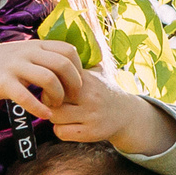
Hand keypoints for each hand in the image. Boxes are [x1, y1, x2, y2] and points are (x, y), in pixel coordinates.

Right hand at [0, 39, 84, 120]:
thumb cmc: (2, 67)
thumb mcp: (23, 54)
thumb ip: (43, 56)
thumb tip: (68, 63)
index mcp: (35, 45)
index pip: (68, 50)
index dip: (78, 69)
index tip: (75, 84)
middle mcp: (26, 52)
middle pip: (63, 64)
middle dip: (73, 84)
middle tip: (69, 98)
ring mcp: (14, 66)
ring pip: (49, 79)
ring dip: (57, 96)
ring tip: (54, 106)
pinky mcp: (2, 82)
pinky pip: (25, 96)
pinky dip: (39, 108)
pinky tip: (45, 115)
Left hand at [51, 73, 175, 155]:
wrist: (126, 113)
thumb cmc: (102, 91)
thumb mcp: (94, 72)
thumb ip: (76, 61)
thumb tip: (52, 41)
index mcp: (86, 79)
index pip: (55, 79)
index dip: (49, 84)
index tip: (52, 88)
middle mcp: (90, 97)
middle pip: (52, 99)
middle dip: (48, 102)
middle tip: (54, 104)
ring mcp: (91, 116)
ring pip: (55, 117)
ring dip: (53, 117)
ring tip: (61, 115)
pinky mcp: (92, 133)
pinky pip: (62, 133)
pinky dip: (60, 131)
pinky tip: (67, 126)